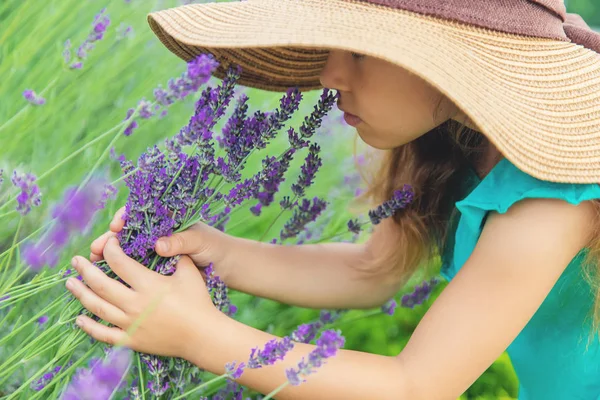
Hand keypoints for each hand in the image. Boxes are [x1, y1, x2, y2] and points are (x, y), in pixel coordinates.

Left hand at [68, 236, 221, 360]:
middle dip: (85, 269)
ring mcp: (130, 323)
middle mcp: (135, 303)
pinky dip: (89, 326)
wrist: (202, 335)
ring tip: (70, 283)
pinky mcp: (131, 340)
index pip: (119, 262)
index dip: (110, 250)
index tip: (107, 243)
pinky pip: (104, 334)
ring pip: (97, 307)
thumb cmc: (198, 302)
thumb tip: (164, 242)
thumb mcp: (189, 272)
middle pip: (101, 284)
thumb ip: (176, 255)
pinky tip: (79, 318)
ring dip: (81, 293)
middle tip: (75, 261)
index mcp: (148, 284)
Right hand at [90, 207, 232, 278]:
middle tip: (95, 249)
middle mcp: (155, 235)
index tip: (116, 227)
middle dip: (108, 240)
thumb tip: (158, 245)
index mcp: (165, 222)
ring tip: (92, 262)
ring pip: (123, 253)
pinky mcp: (153, 271)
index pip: (138, 214)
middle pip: (125, 235)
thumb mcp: (198, 240)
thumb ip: (180, 241)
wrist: (227, 266)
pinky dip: (117, 273)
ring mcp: (152, 253)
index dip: (124, 218)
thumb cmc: (214, 246)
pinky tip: (104, 279)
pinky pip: (132, 270)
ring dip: (106, 257)